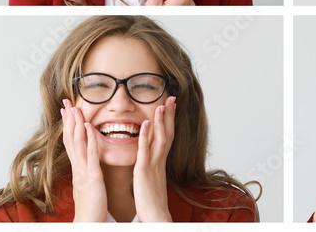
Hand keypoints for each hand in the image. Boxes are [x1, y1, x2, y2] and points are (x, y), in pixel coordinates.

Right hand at [61, 99, 107, 221]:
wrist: (88, 222)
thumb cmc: (91, 205)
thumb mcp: (88, 182)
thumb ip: (87, 169)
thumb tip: (87, 159)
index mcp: (79, 168)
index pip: (71, 142)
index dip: (69, 125)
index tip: (67, 110)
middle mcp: (78, 167)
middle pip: (71, 139)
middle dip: (69, 119)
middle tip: (66, 102)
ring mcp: (84, 171)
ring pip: (77, 143)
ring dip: (76, 124)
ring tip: (75, 108)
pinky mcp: (92, 177)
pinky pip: (90, 156)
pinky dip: (88, 140)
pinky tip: (88, 127)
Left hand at [132, 96, 175, 221]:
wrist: (156, 218)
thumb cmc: (152, 203)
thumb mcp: (153, 181)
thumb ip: (153, 169)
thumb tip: (152, 162)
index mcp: (160, 163)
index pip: (168, 136)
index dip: (170, 120)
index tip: (171, 106)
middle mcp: (159, 161)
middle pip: (168, 133)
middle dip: (169, 115)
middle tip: (172, 98)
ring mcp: (152, 165)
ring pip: (159, 138)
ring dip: (160, 120)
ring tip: (161, 104)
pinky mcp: (143, 172)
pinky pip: (144, 151)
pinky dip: (144, 136)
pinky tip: (143, 124)